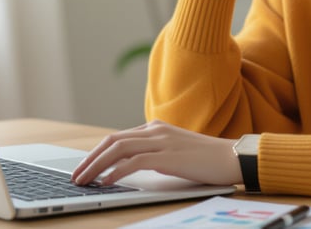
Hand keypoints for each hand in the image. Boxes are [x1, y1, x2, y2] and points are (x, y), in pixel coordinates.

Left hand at [71, 120, 241, 187]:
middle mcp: (155, 130)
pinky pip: (134, 162)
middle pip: (112, 141)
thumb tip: (131, 168)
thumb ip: (155, 154)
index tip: (84, 167)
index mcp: (156, 128)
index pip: (118, 138)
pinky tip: (106, 182)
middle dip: (90, 159)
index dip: (97, 153)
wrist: (234, 157)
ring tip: (83, 180)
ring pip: (118, 149)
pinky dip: (115, 171)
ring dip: (96, 165)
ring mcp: (162, 141)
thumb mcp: (176, 152)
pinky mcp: (168, 155)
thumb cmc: (208, 159)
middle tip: (76, 176)